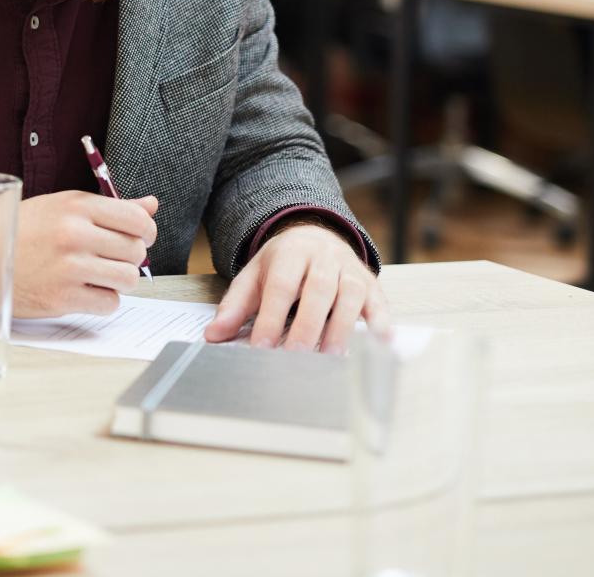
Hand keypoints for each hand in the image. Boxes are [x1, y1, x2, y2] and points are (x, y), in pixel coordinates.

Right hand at [12, 190, 158, 318]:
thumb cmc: (21, 230)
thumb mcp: (61, 207)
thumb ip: (108, 207)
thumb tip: (151, 205)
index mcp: (76, 207)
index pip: (137, 219)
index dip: (145, 231)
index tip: (138, 238)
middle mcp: (74, 234)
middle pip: (136, 251)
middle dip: (129, 257)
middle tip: (109, 258)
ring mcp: (69, 267)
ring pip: (128, 279)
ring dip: (118, 280)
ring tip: (98, 275)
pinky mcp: (63, 297)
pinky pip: (110, 303)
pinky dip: (102, 300)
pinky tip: (84, 290)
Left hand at [204, 221, 388, 351]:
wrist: (316, 236)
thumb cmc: (282, 265)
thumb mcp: (254, 277)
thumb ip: (235, 306)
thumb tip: (213, 335)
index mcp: (290, 253)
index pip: (281, 286)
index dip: (272, 317)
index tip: (262, 347)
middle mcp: (324, 258)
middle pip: (318, 290)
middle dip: (308, 326)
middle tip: (296, 357)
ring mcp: (351, 269)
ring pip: (350, 296)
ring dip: (342, 328)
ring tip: (330, 358)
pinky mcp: (372, 284)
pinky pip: (379, 303)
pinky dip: (380, 324)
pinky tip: (377, 345)